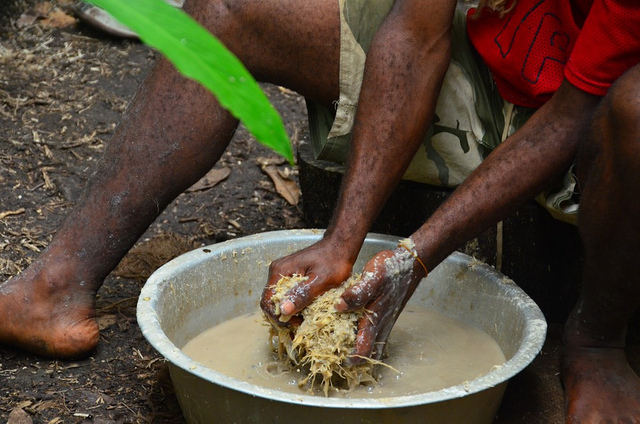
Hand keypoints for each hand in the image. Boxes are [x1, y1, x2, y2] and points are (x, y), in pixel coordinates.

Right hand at [261, 238, 353, 324]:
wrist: (340, 247)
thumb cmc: (333, 262)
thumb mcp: (320, 281)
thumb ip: (302, 295)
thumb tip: (283, 310)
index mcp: (280, 271)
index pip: (267, 301)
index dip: (278, 317)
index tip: (296, 323)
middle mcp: (277, 271)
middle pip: (271, 301)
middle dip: (282, 316)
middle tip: (300, 324)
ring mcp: (283, 273)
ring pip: (278, 299)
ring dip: (288, 311)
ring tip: (303, 319)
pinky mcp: (290, 275)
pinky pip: (286, 293)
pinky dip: (292, 304)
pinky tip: (304, 310)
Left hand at [336, 246, 425, 363]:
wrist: (409, 265)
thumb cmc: (390, 270)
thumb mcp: (372, 277)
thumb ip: (357, 293)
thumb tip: (339, 307)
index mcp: (375, 320)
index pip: (364, 349)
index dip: (352, 359)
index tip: (337, 360)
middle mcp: (381, 326)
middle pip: (369, 352)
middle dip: (354, 358)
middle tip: (336, 356)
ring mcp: (384, 322)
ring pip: (373, 345)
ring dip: (360, 350)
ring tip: (342, 346)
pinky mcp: (385, 316)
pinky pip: (375, 335)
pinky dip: (365, 338)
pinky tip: (353, 331)